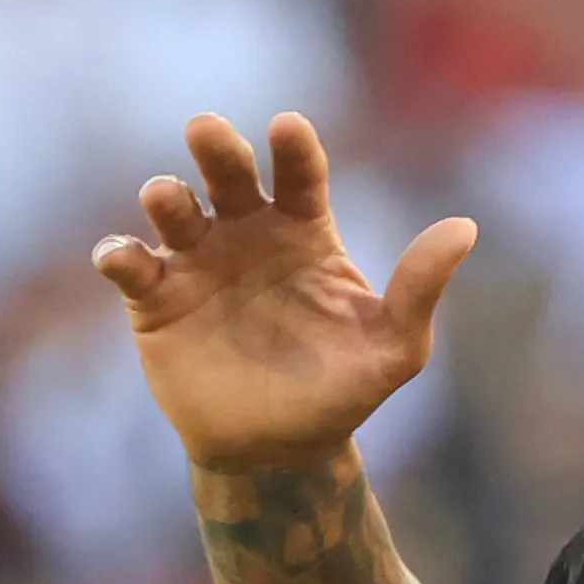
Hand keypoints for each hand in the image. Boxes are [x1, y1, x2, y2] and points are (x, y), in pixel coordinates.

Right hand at [95, 112, 477, 472]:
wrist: (275, 454)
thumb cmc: (339, 395)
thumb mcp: (393, 349)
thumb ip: (418, 290)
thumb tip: (464, 228)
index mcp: (304, 231)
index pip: (300, 173)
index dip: (293, 148)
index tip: (286, 129)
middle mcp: (248, 234)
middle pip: (229, 174)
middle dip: (217, 148)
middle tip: (206, 130)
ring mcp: (198, 264)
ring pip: (175, 211)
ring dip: (165, 196)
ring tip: (164, 199)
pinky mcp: (155, 302)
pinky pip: (131, 267)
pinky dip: (118, 255)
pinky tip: (119, 256)